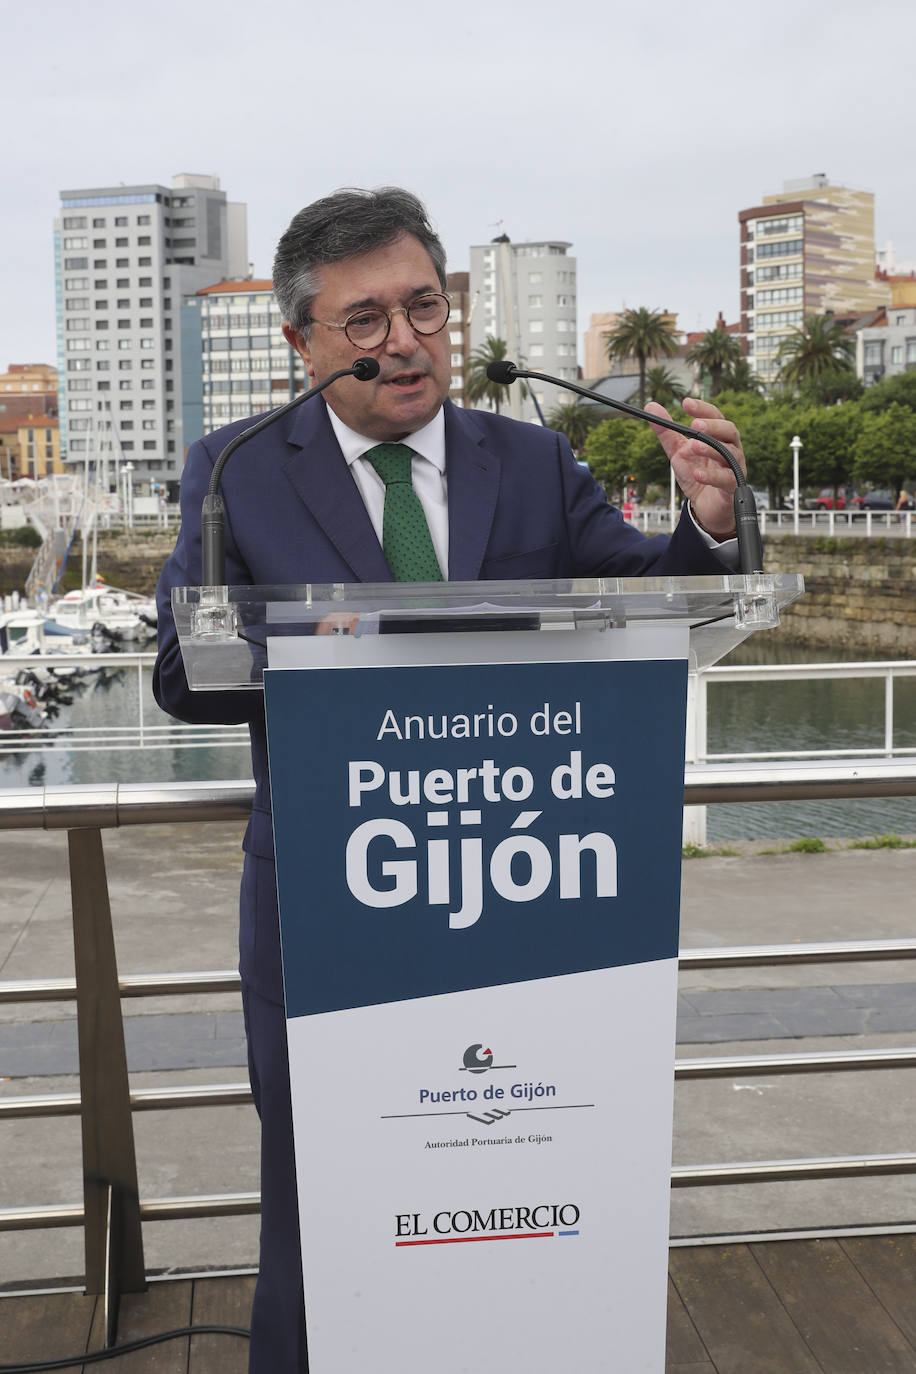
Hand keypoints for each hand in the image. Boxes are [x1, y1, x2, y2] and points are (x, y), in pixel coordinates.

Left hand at [644, 397, 746, 538]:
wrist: (704, 507)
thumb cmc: (696, 475)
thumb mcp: (677, 452)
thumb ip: (666, 432)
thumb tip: (651, 406)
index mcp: (719, 437)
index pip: (715, 417)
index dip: (703, 409)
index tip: (685, 403)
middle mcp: (731, 449)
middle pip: (730, 431)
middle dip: (713, 426)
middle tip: (695, 424)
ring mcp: (734, 468)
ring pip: (730, 453)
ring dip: (711, 448)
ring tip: (693, 446)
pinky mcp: (732, 488)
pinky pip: (727, 479)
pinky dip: (712, 476)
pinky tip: (698, 473)